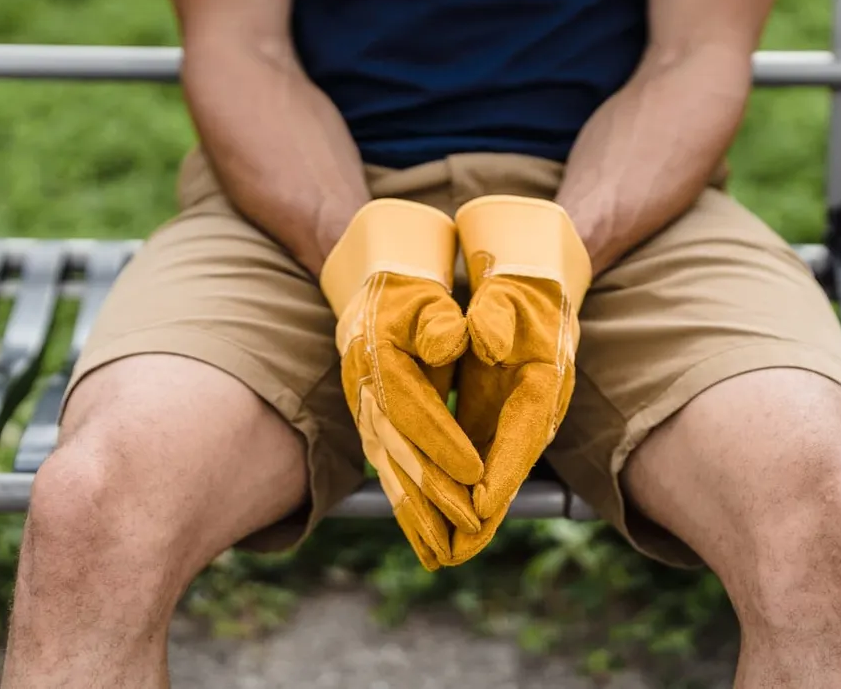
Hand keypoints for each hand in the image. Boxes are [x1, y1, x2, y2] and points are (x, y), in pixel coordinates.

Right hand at [321, 200, 483, 568]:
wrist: (367, 285)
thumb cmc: (406, 287)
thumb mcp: (423, 292)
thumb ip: (442, 317)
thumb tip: (462, 338)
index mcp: (377, 358)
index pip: (411, 409)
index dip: (442, 443)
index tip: (475, 476)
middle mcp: (364, 392)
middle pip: (399, 452)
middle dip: (435, 496)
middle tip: (470, 531)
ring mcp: (365, 414)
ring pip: (391, 472)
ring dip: (418, 516)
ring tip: (444, 555)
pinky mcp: (375, 428)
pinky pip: (391, 475)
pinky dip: (409, 509)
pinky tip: (426, 538)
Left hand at [444, 196, 591, 565]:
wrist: (538, 282)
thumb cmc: (520, 285)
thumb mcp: (508, 292)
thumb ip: (494, 312)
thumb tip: (480, 337)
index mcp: (546, 378)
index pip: (525, 430)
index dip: (504, 468)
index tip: (479, 504)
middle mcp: (539, 407)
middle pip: (511, 467)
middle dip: (485, 513)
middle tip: (457, 552)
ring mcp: (520, 419)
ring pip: (496, 474)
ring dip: (473, 516)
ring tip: (446, 555)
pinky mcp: (499, 421)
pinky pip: (484, 465)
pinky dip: (464, 496)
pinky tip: (441, 524)